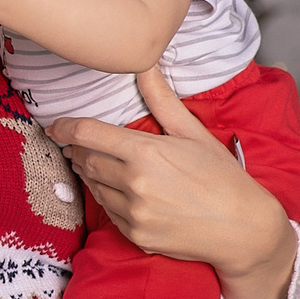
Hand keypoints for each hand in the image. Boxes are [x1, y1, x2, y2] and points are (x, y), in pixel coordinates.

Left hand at [50, 68, 296, 298]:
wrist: (244, 229)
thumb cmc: (222, 177)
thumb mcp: (193, 133)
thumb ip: (161, 100)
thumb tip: (145, 64)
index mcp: (146, 152)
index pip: (87, 134)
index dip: (65, 128)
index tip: (55, 127)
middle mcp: (134, 183)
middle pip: (86, 160)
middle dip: (80, 151)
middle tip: (82, 145)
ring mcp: (132, 212)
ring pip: (93, 186)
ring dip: (91, 174)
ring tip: (100, 165)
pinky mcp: (135, 234)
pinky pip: (107, 211)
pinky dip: (107, 198)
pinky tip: (121, 191)